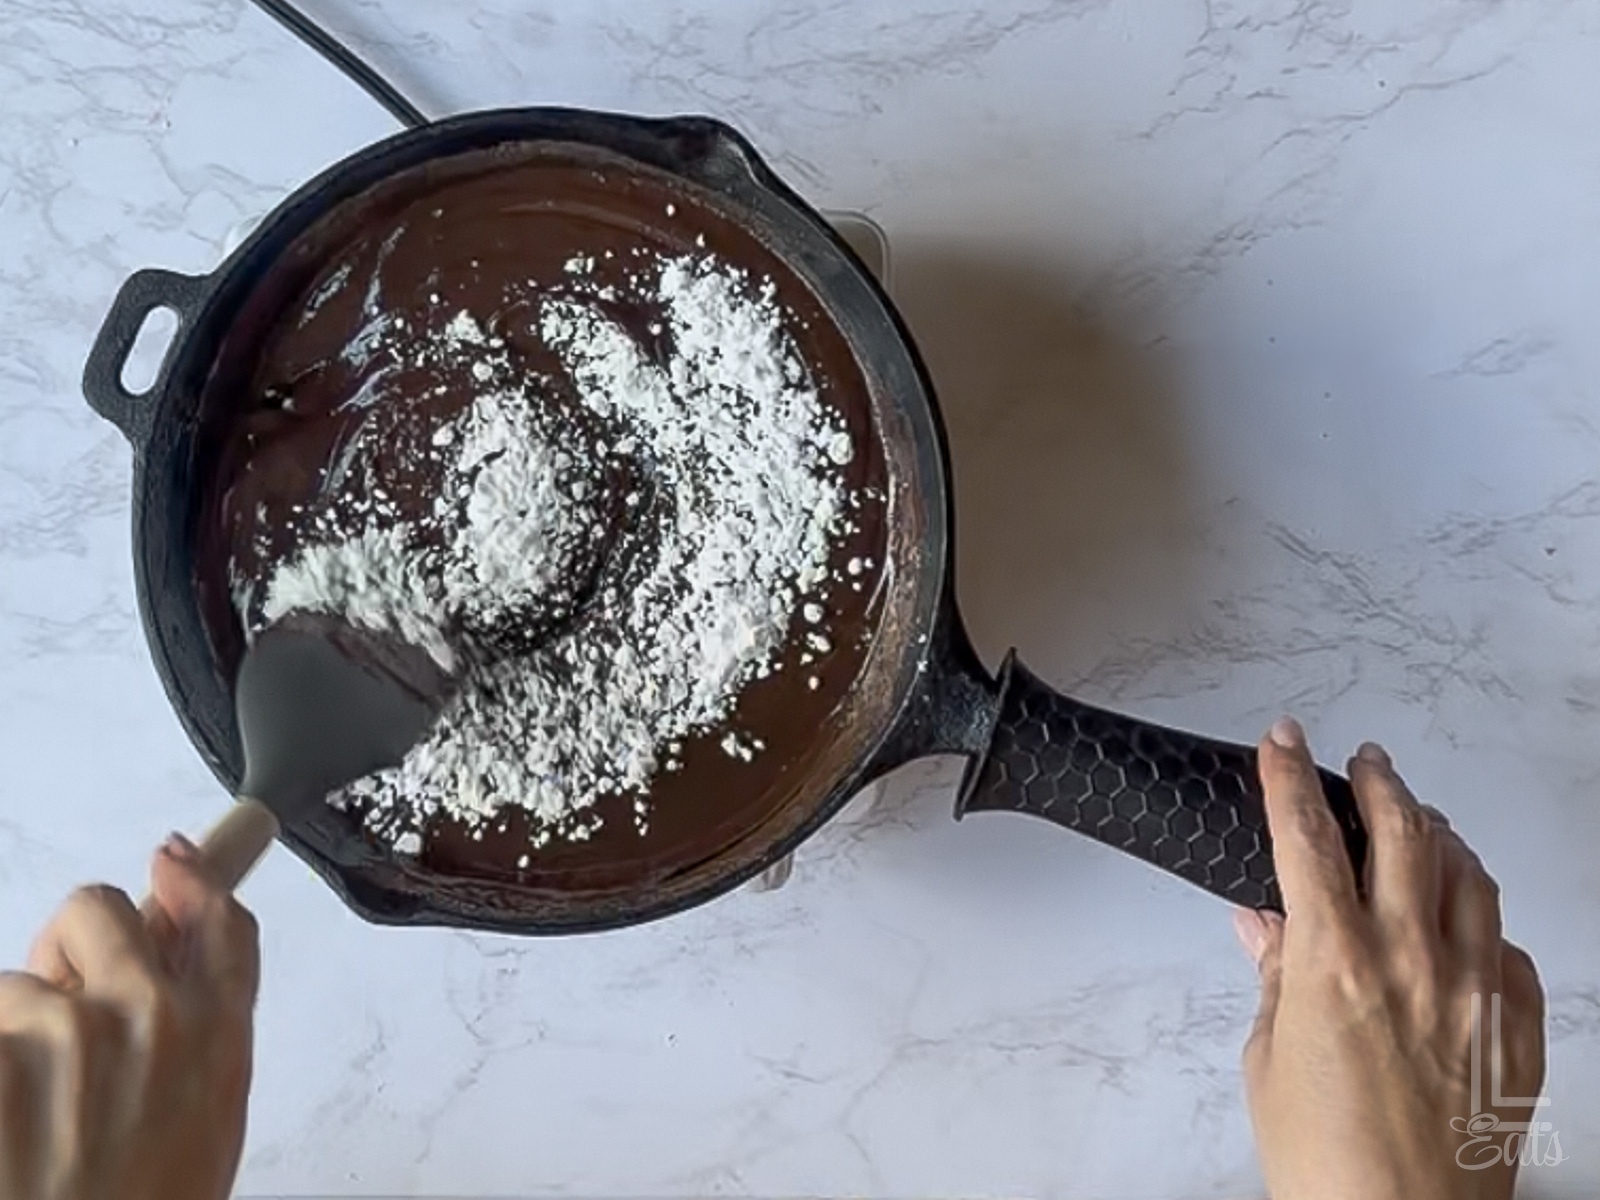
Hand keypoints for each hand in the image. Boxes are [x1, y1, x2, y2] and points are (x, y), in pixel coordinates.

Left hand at [0, 835, 259, 1199]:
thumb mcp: (203, 1123)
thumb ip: (198, 1033)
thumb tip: (167, 964)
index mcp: (215, 1035)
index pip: (219, 919)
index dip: (193, 876)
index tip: (173, 859)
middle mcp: (149, 1013)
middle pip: (99, 909)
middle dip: (69, 947)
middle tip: (58, 1008)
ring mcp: (64, 1029)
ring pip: (14, 983)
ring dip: (9, 1030)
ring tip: (23, 1114)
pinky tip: (6, 1124)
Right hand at [1234, 720, 1546, 1199]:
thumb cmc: (1328, 1161)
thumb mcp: (1269, 1060)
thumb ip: (1275, 977)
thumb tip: (1264, 927)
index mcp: (1334, 961)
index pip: (1306, 835)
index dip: (1288, 776)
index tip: (1282, 741)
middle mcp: (1411, 960)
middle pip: (1402, 829)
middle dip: (1380, 779)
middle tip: (1365, 761)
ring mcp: (1474, 990)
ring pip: (1468, 872)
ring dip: (1438, 833)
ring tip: (1418, 821)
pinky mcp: (1516, 1028)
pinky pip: (1506, 943)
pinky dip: (1480, 915)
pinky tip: (1463, 918)